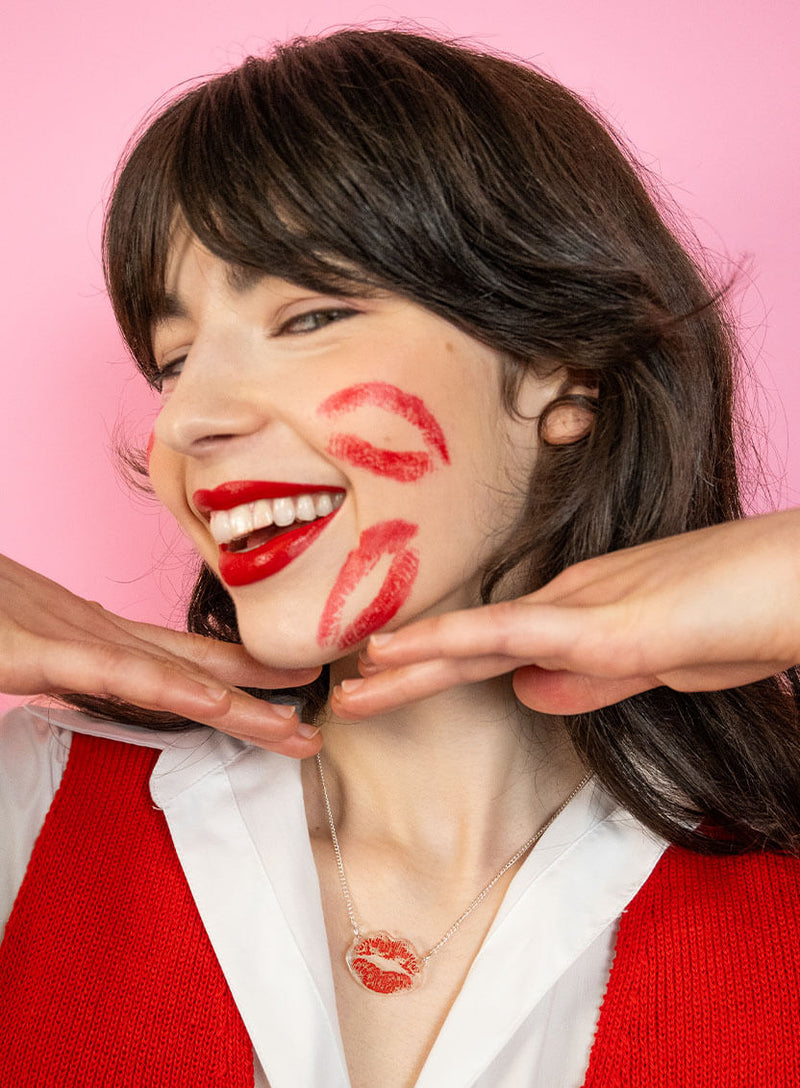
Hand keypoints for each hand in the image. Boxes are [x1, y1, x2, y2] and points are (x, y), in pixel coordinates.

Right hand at [0, 555, 321, 755]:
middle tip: (317, 726)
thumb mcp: (21, 640)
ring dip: (239, 706)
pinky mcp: (36, 649)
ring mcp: (70, 639)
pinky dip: (171, 689)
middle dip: (258, 701)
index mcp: (90, 635)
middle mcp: (95, 634)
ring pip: (171, 677)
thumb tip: (87, 678)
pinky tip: (218, 705)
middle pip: (192, 672)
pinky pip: (115, 672)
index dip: (237, 679)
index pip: (179, 662)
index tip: (288, 695)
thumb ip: (62, 661)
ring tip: (296, 729)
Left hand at [331, 509, 799, 718]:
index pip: (494, 647)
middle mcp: (571, 602)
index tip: (390, 686)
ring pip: (476, 635)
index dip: (437, 666)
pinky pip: (512, 630)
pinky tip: (402, 652)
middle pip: (471, 641)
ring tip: (351, 681)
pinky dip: (451, 640)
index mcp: (583, 616)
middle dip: (406, 671)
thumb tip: (525, 694)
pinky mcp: (606, 624)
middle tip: (345, 693)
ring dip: (410, 661)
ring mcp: (585, 610)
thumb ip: (592, 682)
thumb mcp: (662, 668)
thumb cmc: (746, 617)